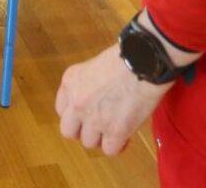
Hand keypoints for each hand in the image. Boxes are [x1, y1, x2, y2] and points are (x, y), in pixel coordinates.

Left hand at [54, 47, 171, 155]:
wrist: (144, 60)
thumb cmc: (126, 56)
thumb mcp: (95, 65)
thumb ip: (88, 84)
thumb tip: (97, 100)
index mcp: (70, 82)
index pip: (62, 109)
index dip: (76, 114)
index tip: (88, 113)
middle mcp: (76, 102)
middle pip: (69, 131)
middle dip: (83, 130)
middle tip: (99, 126)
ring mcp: (94, 118)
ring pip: (89, 142)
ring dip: (102, 138)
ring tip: (116, 128)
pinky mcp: (114, 131)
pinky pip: (109, 150)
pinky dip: (118, 146)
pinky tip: (126, 136)